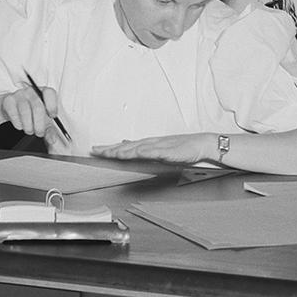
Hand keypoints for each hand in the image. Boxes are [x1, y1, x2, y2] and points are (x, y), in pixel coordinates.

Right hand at [0, 83, 68, 149]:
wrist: (11, 109)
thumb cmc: (30, 112)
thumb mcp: (42, 120)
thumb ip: (49, 130)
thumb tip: (53, 139)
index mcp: (42, 92)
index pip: (49, 93)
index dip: (52, 105)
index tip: (52, 116)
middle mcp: (31, 91)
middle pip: (37, 107)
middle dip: (39, 124)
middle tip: (39, 133)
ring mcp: (19, 94)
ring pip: (25, 111)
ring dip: (28, 126)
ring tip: (29, 130)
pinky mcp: (8, 101)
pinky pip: (14, 114)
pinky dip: (18, 123)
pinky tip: (20, 125)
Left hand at [92, 133, 214, 163]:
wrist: (201, 144)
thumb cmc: (184, 147)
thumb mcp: (162, 149)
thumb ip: (146, 150)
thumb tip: (131, 147)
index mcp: (148, 144)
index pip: (125, 146)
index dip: (110, 148)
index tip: (97, 149)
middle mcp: (150, 143)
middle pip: (126, 146)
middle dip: (110, 148)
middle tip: (94, 150)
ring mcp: (158, 146)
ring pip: (135, 148)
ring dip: (121, 150)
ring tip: (107, 153)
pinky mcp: (166, 151)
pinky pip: (150, 152)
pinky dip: (140, 152)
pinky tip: (131, 153)